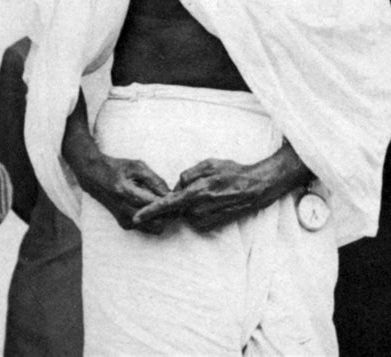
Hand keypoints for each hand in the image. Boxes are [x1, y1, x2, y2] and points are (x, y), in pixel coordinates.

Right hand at [62, 90, 170, 233]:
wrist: (94, 177)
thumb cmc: (117, 168)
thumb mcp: (137, 166)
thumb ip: (155, 180)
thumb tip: (171, 193)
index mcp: (126, 193)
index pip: (156, 205)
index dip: (172, 203)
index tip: (181, 197)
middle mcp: (125, 211)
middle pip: (158, 222)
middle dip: (171, 214)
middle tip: (177, 203)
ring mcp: (124, 220)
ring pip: (154, 228)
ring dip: (164, 219)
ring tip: (168, 205)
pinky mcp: (125, 225)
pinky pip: (147, 228)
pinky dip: (155, 220)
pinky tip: (156, 207)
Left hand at [134, 158, 266, 231]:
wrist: (254, 188)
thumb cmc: (232, 172)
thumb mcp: (208, 164)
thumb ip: (188, 174)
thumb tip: (177, 186)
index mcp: (195, 192)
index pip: (166, 204)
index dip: (150, 211)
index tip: (136, 218)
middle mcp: (198, 209)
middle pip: (176, 206)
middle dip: (180, 196)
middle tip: (200, 185)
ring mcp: (205, 218)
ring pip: (186, 211)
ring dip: (190, 202)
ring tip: (210, 190)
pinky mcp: (211, 224)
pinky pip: (196, 217)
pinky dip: (198, 209)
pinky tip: (213, 199)